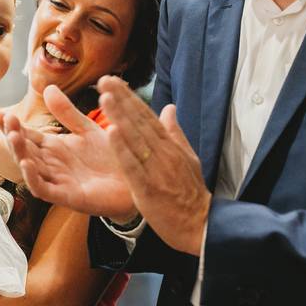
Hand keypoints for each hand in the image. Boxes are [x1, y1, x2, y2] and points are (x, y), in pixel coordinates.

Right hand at [5, 85, 134, 219]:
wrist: (138, 178)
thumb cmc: (112, 156)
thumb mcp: (88, 129)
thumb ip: (67, 112)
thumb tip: (48, 87)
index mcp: (54, 148)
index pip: (27, 135)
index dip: (11, 125)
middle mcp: (52, 164)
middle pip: (24, 150)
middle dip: (12, 135)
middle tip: (5, 119)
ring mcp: (58, 181)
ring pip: (30, 168)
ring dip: (19, 153)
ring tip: (13, 136)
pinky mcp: (68, 197)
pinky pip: (44, 189)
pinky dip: (33, 178)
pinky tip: (26, 164)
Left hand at [98, 75, 209, 255]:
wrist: (201, 226)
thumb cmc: (190, 193)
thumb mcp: (187, 158)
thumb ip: (175, 133)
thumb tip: (169, 107)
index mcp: (169, 145)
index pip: (147, 115)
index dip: (130, 97)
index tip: (114, 81)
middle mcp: (163, 152)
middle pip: (139, 121)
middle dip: (121, 99)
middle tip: (105, 79)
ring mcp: (156, 169)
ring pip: (135, 138)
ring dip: (120, 117)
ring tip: (105, 97)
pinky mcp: (148, 188)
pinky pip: (133, 165)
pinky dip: (122, 149)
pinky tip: (111, 133)